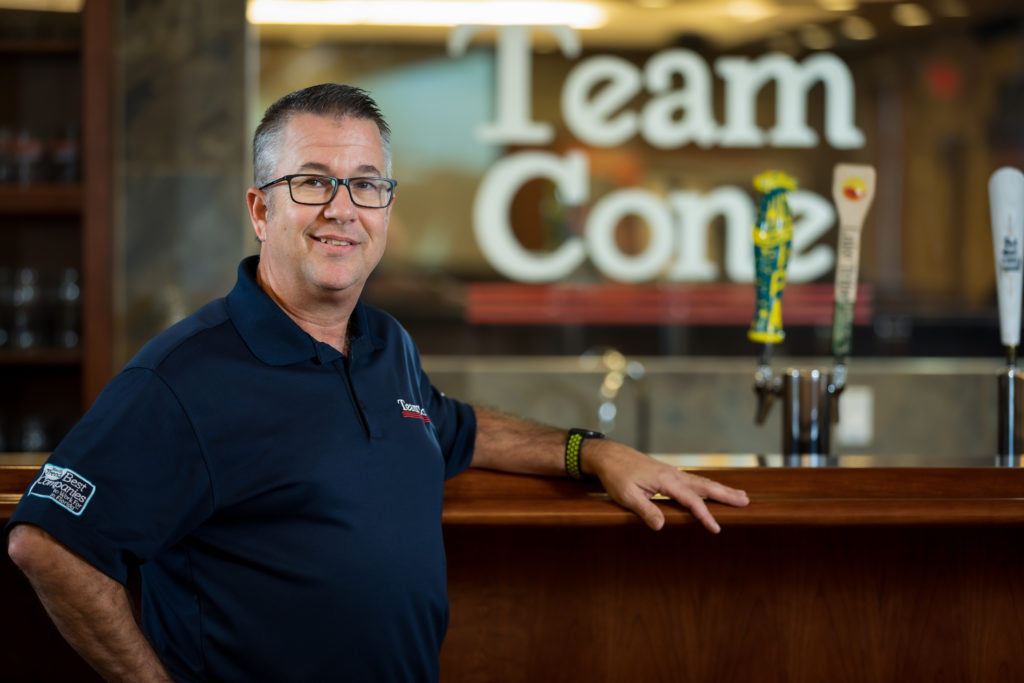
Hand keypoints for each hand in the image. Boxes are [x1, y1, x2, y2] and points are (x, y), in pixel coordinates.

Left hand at [584, 441, 748, 532]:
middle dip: (725, 495)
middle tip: (746, 501)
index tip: (716, 528)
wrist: (609, 455)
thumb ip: (645, 510)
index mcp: (665, 480)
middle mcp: (673, 474)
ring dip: (721, 489)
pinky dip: (708, 485)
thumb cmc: (616, 476)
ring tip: (740, 495)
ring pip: (701, 482)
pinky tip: (713, 490)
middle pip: (704, 486)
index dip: (704, 515)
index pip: (690, 500)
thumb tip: (661, 526)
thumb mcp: (626, 496)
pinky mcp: (668, 473)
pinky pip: (694, 480)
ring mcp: (672, 472)